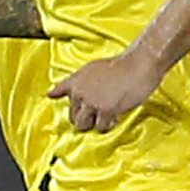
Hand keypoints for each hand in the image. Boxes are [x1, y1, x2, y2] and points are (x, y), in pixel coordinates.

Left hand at [48, 47, 165, 134]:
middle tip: (97, 113)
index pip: (58, 92)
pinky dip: (108, 124)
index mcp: (75, 80)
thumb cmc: (120, 66)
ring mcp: (92, 102)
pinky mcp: (105, 110)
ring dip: (95, 123)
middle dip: (85, 118)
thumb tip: (51, 94)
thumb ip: (74, 82)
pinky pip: (100, 127)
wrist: (138, 63)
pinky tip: (115, 115)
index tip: (56, 103)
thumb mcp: (91, 69)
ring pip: (83, 125)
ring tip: (106, 115)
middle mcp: (79, 91)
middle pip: (73, 116)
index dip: (58, 99)